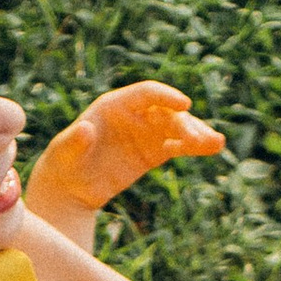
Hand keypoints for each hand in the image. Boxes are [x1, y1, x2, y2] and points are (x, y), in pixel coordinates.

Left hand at [24, 81, 226, 222]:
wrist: (70, 186)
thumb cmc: (64, 164)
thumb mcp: (64, 153)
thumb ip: (74, 140)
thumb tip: (85, 128)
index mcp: (113, 105)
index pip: (146, 94)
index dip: (166, 97)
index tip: (184, 105)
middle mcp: (134, 115)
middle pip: (166, 113)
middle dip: (185, 124)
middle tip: (200, 140)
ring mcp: (145, 132)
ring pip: (177, 128)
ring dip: (197, 134)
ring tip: (216, 144)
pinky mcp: (153, 152)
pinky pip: (178, 145)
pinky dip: (194, 146)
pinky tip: (212, 148)